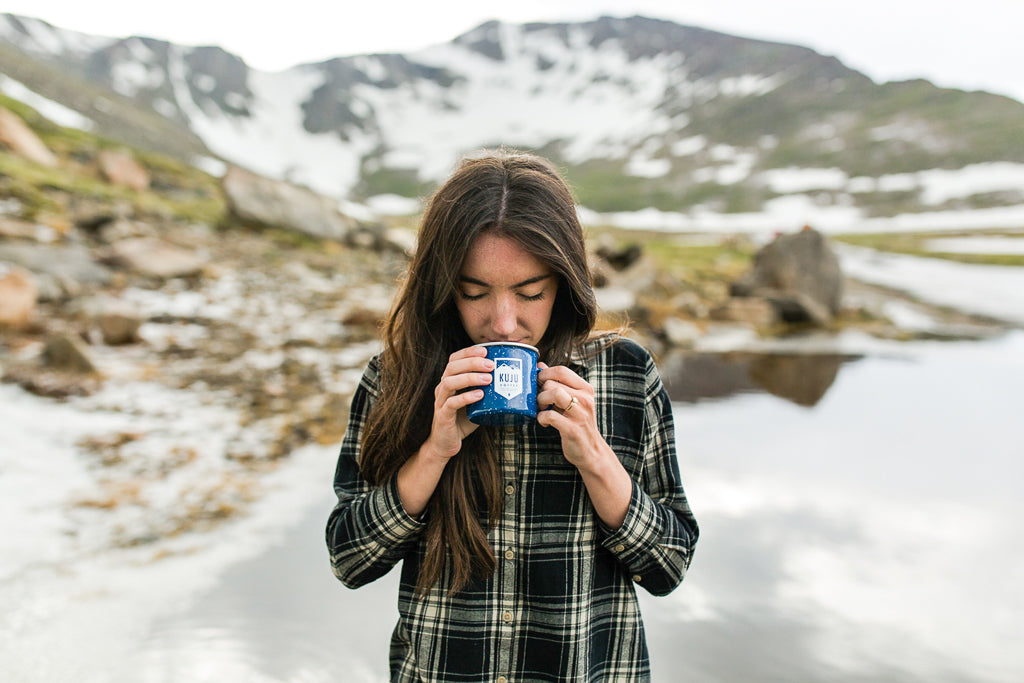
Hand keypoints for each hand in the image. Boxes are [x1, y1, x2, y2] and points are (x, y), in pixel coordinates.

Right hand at [424, 345, 493, 459]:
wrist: (446, 443)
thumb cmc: (464, 420)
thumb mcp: (477, 401)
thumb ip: (488, 390)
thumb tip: (515, 381)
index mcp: (450, 381)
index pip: (454, 359)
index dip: (468, 352)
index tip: (485, 350)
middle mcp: (442, 388)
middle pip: (452, 367)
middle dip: (472, 363)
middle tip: (491, 365)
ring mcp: (440, 401)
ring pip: (449, 382)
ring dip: (469, 378)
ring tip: (488, 379)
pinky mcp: (442, 416)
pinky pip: (451, 403)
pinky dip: (465, 397)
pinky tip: (479, 395)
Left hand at [536, 361, 631, 529]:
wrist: (591, 452)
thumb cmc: (578, 423)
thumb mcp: (572, 401)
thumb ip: (558, 383)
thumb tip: (540, 366)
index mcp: (586, 389)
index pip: (562, 371)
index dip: (545, 374)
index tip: (538, 382)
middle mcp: (585, 399)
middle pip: (553, 383)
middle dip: (540, 391)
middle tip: (541, 402)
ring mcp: (580, 414)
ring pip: (553, 394)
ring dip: (541, 402)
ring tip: (542, 409)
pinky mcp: (573, 429)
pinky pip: (550, 416)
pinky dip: (542, 418)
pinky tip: (544, 422)